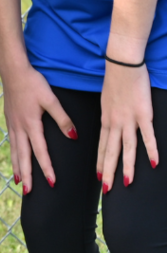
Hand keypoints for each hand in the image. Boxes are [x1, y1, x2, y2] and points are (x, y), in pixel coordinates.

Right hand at [1, 61, 75, 192]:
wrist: (12, 70)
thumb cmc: (33, 83)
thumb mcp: (50, 99)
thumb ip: (62, 119)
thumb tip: (74, 136)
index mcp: (30, 124)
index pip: (40, 151)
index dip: (46, 168)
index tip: (52, 183)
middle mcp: (19, 127)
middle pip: (23, 156)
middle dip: (27, 175)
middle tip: (29, 192)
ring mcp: (12, 123)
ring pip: (14, 150)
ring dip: (17, 167)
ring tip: (19, 183)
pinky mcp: (9, 119)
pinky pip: (11, 142)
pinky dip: (13, 155)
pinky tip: (15, 159)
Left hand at [97, 63, 157, 191]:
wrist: (122, 64)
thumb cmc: (115, 80)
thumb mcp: (106, 101)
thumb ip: (110, 116)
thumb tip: (112, 126)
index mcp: (106, 119)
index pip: (102, 146)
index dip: (101, 163)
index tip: (99, 178)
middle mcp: (115, 122)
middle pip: (111, 151)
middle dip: (109, 171)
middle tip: (106, 189)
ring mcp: (129, 119)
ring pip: (127, 147)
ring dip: (128, 166)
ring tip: (127, 183)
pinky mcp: (144, 114)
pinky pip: (147, 135)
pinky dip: (151, 150)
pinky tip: (154, 163)